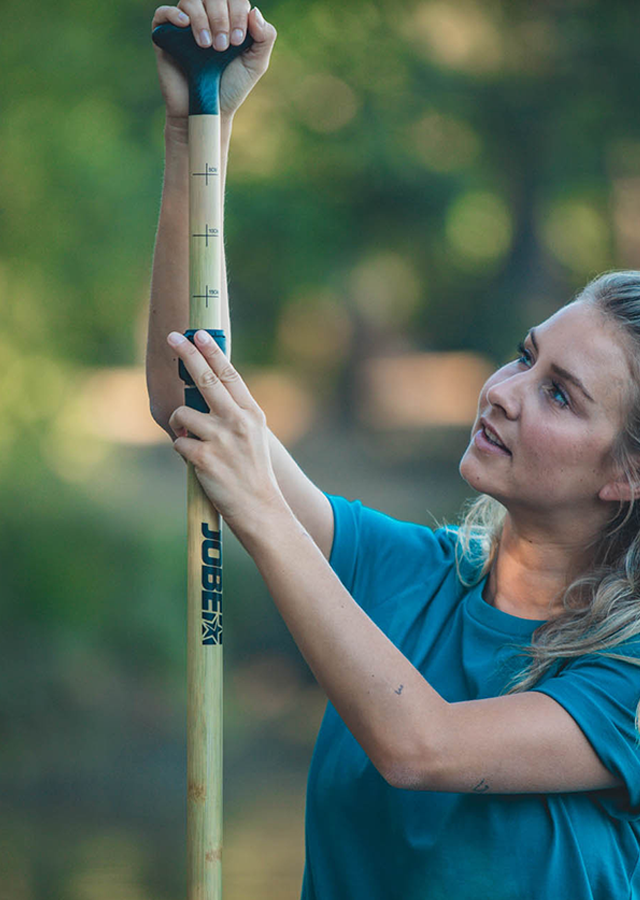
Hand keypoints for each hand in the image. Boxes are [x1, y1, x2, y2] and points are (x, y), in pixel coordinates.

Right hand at [152, 3, 276, 123]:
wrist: (208, 110)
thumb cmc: (231, 88)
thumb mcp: (255, 64)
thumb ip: (265, 37)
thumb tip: (254, 11)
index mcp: (229, 17)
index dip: (236, 12)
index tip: (237, 41)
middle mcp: (206, 16)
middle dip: (220, 18)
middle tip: (222, 47)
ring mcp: (184, 25)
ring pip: (190, 1)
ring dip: (201, 20)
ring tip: (207, 47)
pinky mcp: (165, 36)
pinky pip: (163, 12)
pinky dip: (174, 14)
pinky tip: (185, 25)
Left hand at [166, 330, 287, 531]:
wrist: (260, 509)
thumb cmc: (253, 473)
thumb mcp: (253, 437)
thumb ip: (235, 414)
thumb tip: (204, 392)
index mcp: (252, 414)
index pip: (229, 375)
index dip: (212, 352)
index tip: (199, 334)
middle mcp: (237, 422)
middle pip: (205, 380)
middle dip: (187, 355)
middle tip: (172, 337)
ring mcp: (220, 439)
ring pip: (183, 414)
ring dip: (181, 426)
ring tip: (193, 441)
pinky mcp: (204, 458)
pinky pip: (179, 443)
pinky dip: (183, 451)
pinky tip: (196, 463)